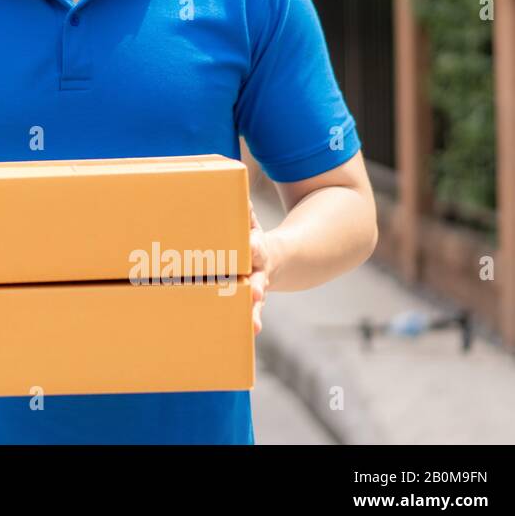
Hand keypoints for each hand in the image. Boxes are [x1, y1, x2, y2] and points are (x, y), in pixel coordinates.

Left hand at [248, 202, 274, 334]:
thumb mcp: (249, 222)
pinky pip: (250, 314)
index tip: (250, 245)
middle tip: (256, 293)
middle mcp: (258, 271)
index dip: (253, 246)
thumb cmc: (251, 238)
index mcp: (256, 249)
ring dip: (255, 312)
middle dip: (257, 286)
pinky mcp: (251, 302)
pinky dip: (251, 323)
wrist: (279, 260)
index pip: (255, 247)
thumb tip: (235, 182)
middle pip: (259, 279)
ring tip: (254, 325)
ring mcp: (256, 288)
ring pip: (256, 302)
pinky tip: (249, 333)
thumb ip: (243, 211)